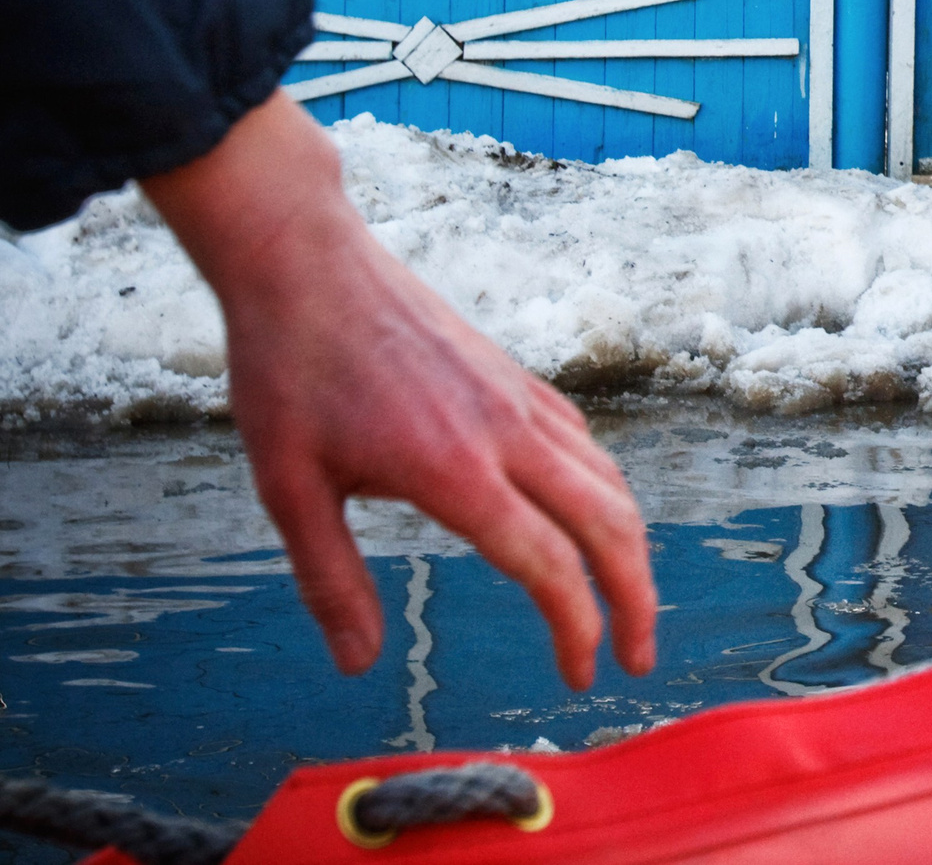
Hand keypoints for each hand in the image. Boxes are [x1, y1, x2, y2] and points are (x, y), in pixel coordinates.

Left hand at [142, 92, 656, 688]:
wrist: (308, 263)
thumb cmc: (289, 370)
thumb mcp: (288, 487)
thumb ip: (330, 579)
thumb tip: (358, 663)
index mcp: (455, 470)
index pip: (547, 564)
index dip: (577, 628)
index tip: (581, 675)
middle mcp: (507, 433)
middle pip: (609, 523)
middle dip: (636, 597)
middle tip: (637, 656)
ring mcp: (519, 398)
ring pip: (608, 480)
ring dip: (629, 546)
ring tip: (624, 596)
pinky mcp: (514, 378)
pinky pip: (584, 443)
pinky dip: (606, 492)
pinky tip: (589, 512)